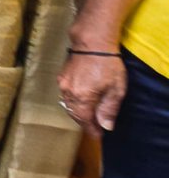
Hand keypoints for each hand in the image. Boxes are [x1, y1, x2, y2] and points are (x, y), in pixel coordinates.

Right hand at [59, 22, 126, 136]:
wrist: (92, 42)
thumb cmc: (107, 64)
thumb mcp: (116, 89)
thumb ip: (109, 109)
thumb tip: (105, 126)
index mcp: (82, 98)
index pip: (85, 121)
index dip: (92, 130)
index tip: (98, 135)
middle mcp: (69, 93)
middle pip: (74, 114)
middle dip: (84, 122)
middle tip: (94, 127)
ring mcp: (63, 84)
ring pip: (68, 105)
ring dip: (78, 112)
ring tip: (87, 114)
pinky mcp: (62, 77)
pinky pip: (65, 95)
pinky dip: (73, 102)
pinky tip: (80, 100)